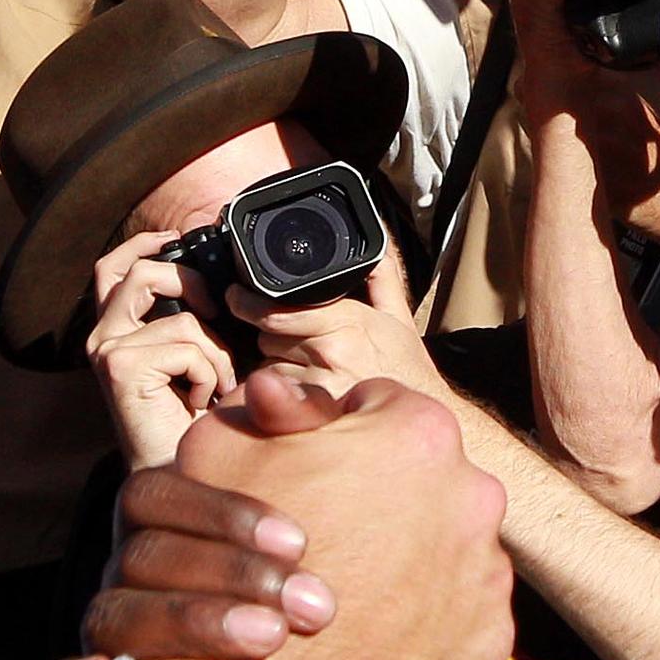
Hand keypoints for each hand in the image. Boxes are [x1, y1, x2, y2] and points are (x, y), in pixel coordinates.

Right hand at [74, 369, 513, 659]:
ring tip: (347, 587)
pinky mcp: (489, 638)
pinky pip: (458, 608)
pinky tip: (372, 631)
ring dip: (406, 554)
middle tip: (326, 533)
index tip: (307, 469)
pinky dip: (423, 615)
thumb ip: (265, 408)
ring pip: (446, 542)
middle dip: (382, 493)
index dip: (333, 436)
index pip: (379, 406)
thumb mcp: (220, 453)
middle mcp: (474, 492)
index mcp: (418, 430)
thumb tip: (281, 386)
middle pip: (425, 475)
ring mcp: (488, 571)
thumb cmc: (220, 564)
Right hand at [86, 230, 238, 469]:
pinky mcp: (119, 367)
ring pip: (182, 318)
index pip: (113, 267)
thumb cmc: (195, 421)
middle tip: (214, 315)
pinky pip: (185, 346)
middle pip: (141, 272)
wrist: (179, 472)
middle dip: (190, 282)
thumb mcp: (197, 358)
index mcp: (117, 330)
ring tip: (213, 385)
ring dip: (215, 354)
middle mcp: (103, 337)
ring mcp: (106, 350)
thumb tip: (220, 287)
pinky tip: (199, 402)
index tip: (175, 239)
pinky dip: (207, 373)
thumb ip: (194, 321)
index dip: (143, 245)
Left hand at [231, 250, 437, 400]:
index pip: (276, 310)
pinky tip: (301, 392)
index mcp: (347, 322)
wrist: (424, 412)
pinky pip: (276, 397)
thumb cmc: (406, 369)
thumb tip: (376, 244)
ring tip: (303, 368)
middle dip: (271, 335)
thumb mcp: (398, 317)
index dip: (248, 302)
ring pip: (266, 367)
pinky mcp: (309, 416)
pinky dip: (279, 393)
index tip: (235, 295)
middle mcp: (329, 354)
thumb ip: (381, 275)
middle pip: (266, 336)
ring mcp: (317, 387)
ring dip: (274, 365)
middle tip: (293, 341)